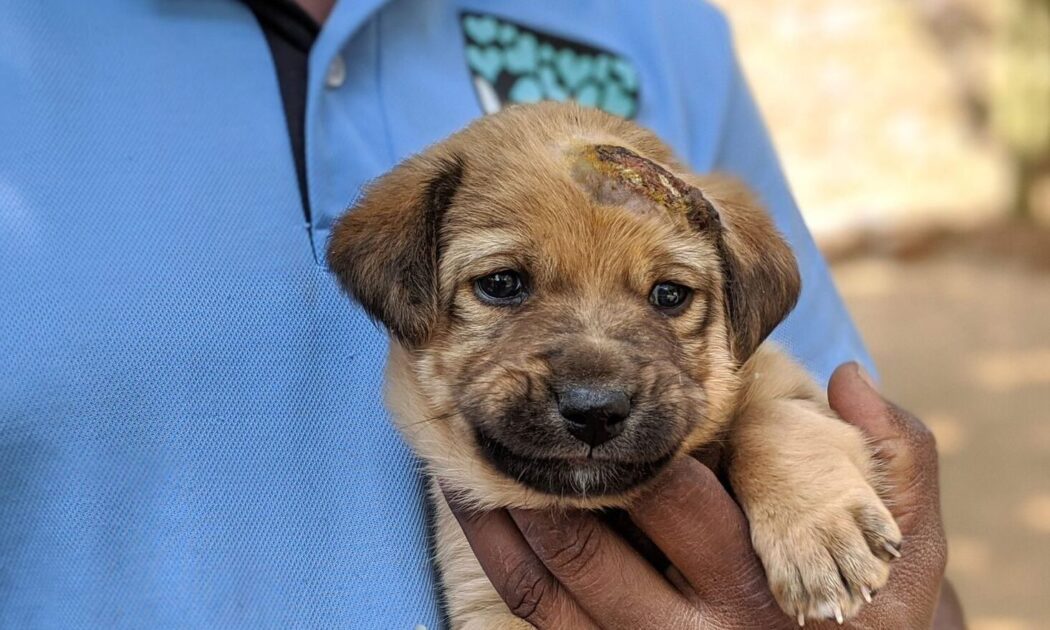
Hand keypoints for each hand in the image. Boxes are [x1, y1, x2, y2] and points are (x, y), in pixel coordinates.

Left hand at [445, 363, 959, 628]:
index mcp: (765, 580)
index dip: (641, 429)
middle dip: (556, 461)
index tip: (613, 377)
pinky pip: (536, 612)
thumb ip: (901, 461)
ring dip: (503, 504)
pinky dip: (499, 554)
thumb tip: (852, 378)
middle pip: (603, 529)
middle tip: (518, 396)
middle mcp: (699, 625)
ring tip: (468, 441)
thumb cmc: (869, 613)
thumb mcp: (909, 550)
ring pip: (552, 574)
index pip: (685, 489)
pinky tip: (478, 506)